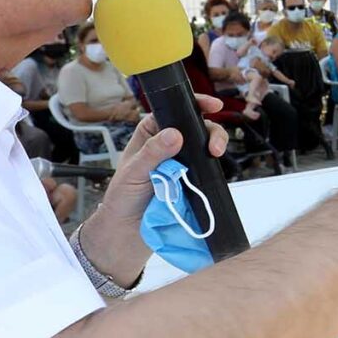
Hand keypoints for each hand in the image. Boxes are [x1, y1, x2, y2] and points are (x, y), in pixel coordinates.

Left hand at [79, 97, 230, 284]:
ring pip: (203, 146)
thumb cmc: (122, 199)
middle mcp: (167, 145)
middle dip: (210, 130)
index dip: (193, 104)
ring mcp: (181, 163)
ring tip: (215, 156)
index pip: (173, 111)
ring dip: (213, 146)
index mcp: (150, 134)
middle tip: (214, 146)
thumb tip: (175, 134)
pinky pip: (206, 169)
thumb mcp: (133, 172)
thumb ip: (153, 153)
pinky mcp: (191, 181)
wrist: (128, 233)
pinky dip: (213, 167)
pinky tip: (214, 168)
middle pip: (196, 127)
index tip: (212, 104)